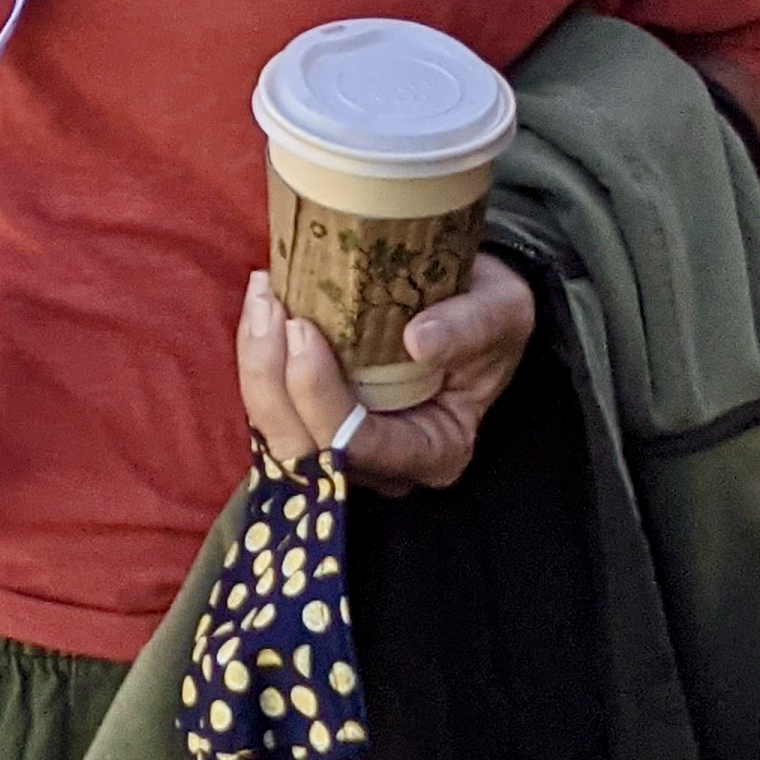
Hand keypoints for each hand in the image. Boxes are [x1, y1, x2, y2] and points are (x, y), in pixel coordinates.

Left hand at [235, 254, 535, 495]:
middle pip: (305, 450)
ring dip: (257, 365)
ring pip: (278, 430)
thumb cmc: (492, 312)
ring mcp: (343, 444)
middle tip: (272, 307)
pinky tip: (261, 302)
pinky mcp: (315, 417)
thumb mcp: (502, 311)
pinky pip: (272, 403)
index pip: (362, 448)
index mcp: (435, 450)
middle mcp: (382, 464)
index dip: (322, 398)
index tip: (305, 330)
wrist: (474, 301)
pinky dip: (257, 354)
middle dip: (272, 382)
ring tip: (262, 295)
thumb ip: (470, 327)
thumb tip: (419, 340)